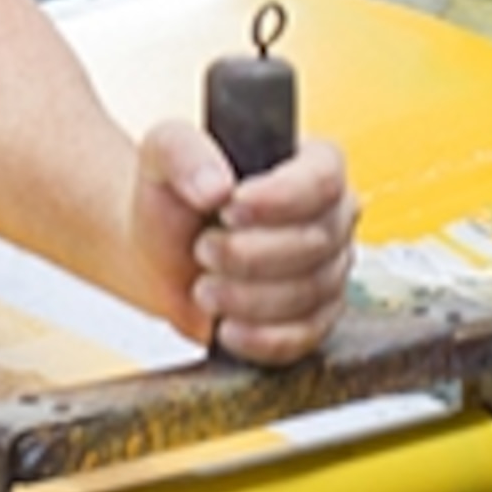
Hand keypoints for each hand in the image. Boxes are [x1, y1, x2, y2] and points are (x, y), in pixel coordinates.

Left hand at [136, 121, 357, 364]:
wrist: (159, 255)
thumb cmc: (174, 198)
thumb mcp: (163, 155)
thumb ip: (184, 153)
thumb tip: (216, 186)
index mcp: (311, 163)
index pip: (323, 179)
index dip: (279, 199)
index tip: (229, 208)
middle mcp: (332, 215)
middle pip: (317, 241)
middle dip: (249, 254)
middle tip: (202, 250)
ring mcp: (330, 269)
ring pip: (311, 292)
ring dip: (248, 297)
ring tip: (204, 288)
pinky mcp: (317, 318)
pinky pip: (306, 336)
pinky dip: (262, 338)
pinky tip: (226, 328)